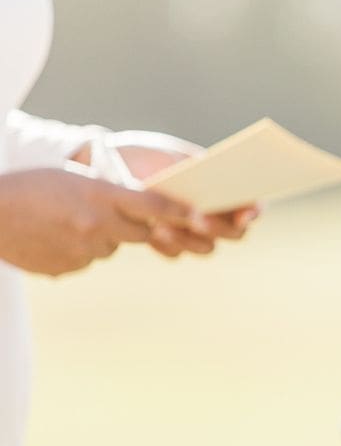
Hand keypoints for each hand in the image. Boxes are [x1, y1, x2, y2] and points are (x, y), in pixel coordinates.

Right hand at [0, 169, 191, 275]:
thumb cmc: (31, 187)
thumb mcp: (73, 178)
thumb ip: (108, 194)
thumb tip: (140, 214)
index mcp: (99, 195)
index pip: (153, 204)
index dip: (180, 212)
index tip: (203, 216)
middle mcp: (97, 224)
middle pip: (142, 233)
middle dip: (138, 227)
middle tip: (112, 215)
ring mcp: (83, 250)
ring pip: (111, 248)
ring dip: (101, 237)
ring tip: (67, 222)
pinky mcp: (68, 268)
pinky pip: (86, 260)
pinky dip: (77, 250)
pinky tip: (52, 237)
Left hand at [76, 135, 259, 256]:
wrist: (112, 166)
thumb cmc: (151, 157)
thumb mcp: (175, 159)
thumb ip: (196, 178)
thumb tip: (208, 201)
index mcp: (226, 189)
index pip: (252, 205)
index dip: (254, 212)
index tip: (245, 213)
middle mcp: (215, 213)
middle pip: (235, 233)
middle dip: (220, 228)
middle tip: (198, 218)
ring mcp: (193, 231)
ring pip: (206, 247)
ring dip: (190, 239)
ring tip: (164, 225)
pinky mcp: (168, 241)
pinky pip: (175, 254)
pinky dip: (167, 245)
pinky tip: (153, 232)